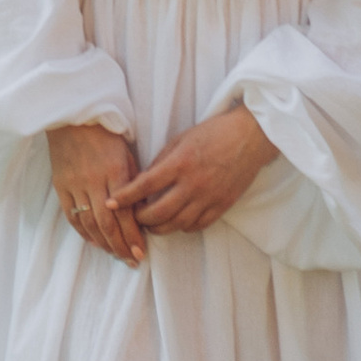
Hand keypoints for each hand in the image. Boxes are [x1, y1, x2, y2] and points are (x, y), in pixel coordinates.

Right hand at [46, 121, 144, 265]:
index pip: (125, 213)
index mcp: (114, 171)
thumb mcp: (127, 155)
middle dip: (120, 246)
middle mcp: (93, 181)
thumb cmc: (106, 134)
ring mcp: (74, 184)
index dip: (133, 235)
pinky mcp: (61, 185)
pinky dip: (83, 232)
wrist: (73, 116)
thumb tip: (141, 211)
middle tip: (131, 260)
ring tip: (116, 254)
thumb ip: (133, 183)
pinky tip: (94, 242)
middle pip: (107, 224)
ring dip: (103, 243)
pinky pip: (71, 215)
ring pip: (89, 223)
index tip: (142, 251)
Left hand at [123, 108, 278, 233]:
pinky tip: (176, 222)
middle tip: (133, 218)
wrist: (250, 137)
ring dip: (160, 228)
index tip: (110, 204)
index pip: (145, 186)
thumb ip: (162, 161)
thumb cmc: (214, 133)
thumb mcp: (181, 139)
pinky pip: (198, 225)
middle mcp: (193, 184)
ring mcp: (209, 197)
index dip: (125, 197)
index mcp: (180, 163)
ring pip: (177, 224)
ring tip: (151, 224)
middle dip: (141, 219)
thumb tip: (143, 180)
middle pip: (159, 213)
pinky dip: (183, 227)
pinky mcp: (222, 206)